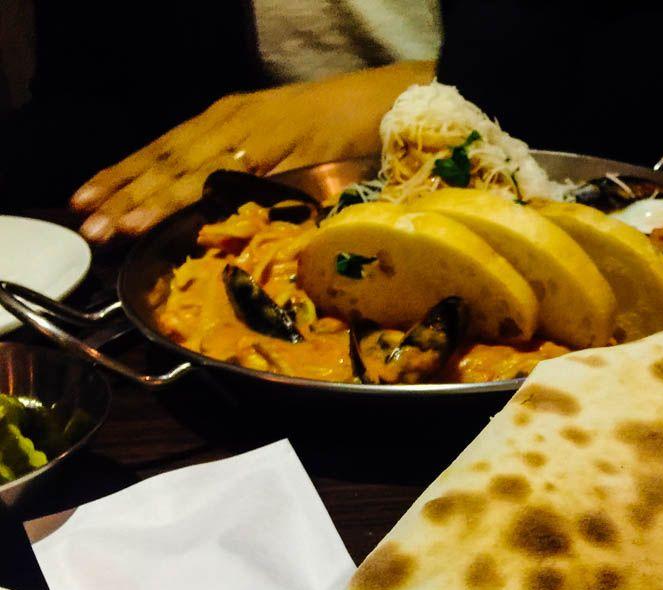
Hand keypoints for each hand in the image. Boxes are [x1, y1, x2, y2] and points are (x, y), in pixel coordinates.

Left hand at [71, 61, 433, 243]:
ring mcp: (247, 129)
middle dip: (121, 188)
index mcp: (231, 123)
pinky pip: (217, 173)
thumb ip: (265, 182)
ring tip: (107, 223)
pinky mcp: (268, 142)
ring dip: (140, 198)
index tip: (93, 197)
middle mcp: (229, 120)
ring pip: (180, 166)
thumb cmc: (348, 132)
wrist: (388, 104)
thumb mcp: (293, 158)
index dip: (128, 173)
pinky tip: (154, 211)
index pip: (167, 150)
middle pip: (163, 157)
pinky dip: (181, 194)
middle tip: (84, 218)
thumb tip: (243, 218)